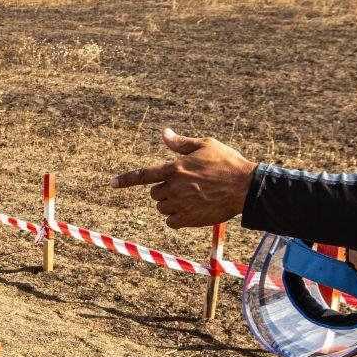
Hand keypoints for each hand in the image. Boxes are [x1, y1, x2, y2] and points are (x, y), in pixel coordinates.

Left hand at [110, 136, 254, 227]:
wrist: (245, 187)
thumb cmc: (227, 163)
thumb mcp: (205, 145)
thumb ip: (181, 143)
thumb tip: (164, 134)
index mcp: (175, 168)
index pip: (143, 175)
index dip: (126, 180)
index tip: (111, 184)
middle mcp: (174, 187)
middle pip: (154, 193)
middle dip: (164, 190)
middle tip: (184, 186)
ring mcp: (180, 204)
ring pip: (162, 208)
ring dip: (170, 205)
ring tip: (191, 198)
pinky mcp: (188, 218)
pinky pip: (171, 222)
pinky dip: (176, 218)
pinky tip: (191, 211)